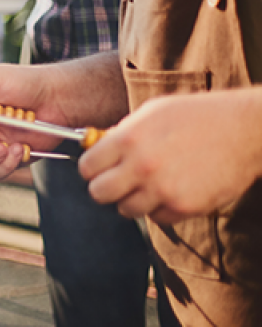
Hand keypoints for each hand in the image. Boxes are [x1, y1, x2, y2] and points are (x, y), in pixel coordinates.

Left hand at [81, 91, 261, 224]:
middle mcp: (142, 167)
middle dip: (105, 188)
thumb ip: (122, 132)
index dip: (92, 168)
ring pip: (127, 210)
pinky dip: (161, 209)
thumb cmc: (199, 116)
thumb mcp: (152, 112)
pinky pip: (158, 218)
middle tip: (118, 182)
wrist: (244, 130)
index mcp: (128, 139)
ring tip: (149, 185)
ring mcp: (163, 189)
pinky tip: (172, 190)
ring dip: (134, 200)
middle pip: (99, 194)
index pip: (87, 167)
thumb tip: (99, 147)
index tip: (99, 168)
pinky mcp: (185, 206)